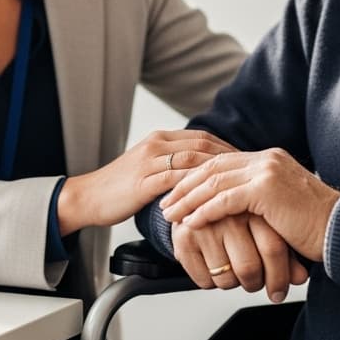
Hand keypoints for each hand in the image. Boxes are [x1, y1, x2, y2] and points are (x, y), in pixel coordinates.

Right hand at [58, 129, 235, 233]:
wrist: (87, 197)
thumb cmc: (120, 189)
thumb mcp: (150, 170)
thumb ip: (173, 167)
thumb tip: (203, 177)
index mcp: (161, 138)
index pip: (204, 138)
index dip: (228, 149)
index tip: (248, 163)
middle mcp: (157, 144)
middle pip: (204, 145)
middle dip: (231, 159)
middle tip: (252, 175)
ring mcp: (150, 161)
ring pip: (194, 160)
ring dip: (220, 173)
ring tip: (239, 188)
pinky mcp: (144, 181)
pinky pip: (177, 180)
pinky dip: (198, 189)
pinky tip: (215, 201)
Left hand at [160, 148, 339, 260]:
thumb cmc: (315, 226)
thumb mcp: (282, 205)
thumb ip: (259, 200)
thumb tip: (235, 211)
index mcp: (268, 159)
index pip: (221, 162)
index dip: (195, 177)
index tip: (176, 191)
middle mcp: (266, 159)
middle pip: (212, 166)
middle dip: (184, 185)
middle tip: (164, 201)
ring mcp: (266, 171)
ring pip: (214, 182)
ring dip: (188, 199)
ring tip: (170, 214)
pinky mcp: (267, 189)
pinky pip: (225, 200)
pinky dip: (204, 212)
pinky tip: (190, 223)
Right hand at [171, 213, 308, 301]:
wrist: (201, 196)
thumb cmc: (242, 215)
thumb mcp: (269, 226)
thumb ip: (288, 251)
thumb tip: (301, 278)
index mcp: (255, 205)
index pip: (273, 248)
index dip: (279, 276)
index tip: (279, 292)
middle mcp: (228, 214)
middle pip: (249, 267)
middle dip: (256, 284)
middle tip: (256, 283)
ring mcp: (204, 225)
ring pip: (226, 279)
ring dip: (234, 285)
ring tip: (234, 272)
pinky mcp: (182, 238)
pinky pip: (204, 280)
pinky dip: (213, 283)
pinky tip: (215, 268)